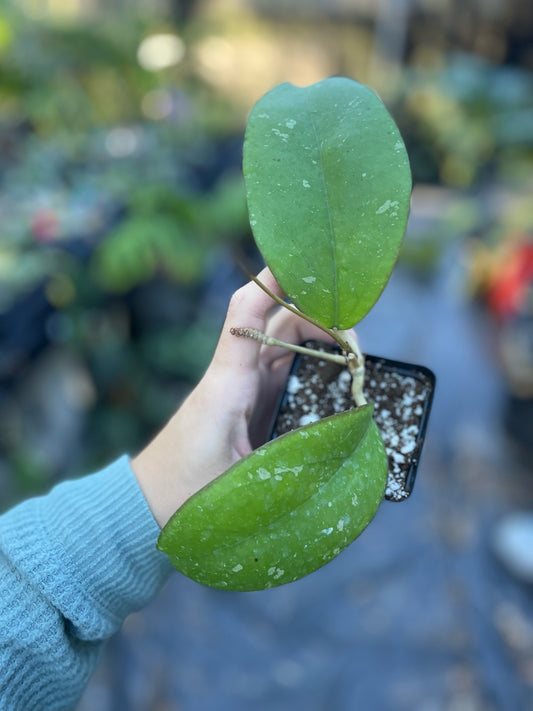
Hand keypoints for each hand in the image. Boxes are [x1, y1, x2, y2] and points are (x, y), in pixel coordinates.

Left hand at [132, 268, 330, 526]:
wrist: (146, 504)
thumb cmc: (186, 493)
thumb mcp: (244, 483)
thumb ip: (295, 464)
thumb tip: (346, 448)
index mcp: (229, 382)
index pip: (249, 310)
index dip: (277, 279)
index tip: (313, 262)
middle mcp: (235, 374)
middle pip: (281, 322)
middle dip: (323, 318)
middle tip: (359, 345)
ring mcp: (242, 387)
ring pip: (285, 343)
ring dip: (320, 339)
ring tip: (355, 357)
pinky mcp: (247, 403)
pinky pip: (283, 368)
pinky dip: (312, 362)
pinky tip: (335, 374)